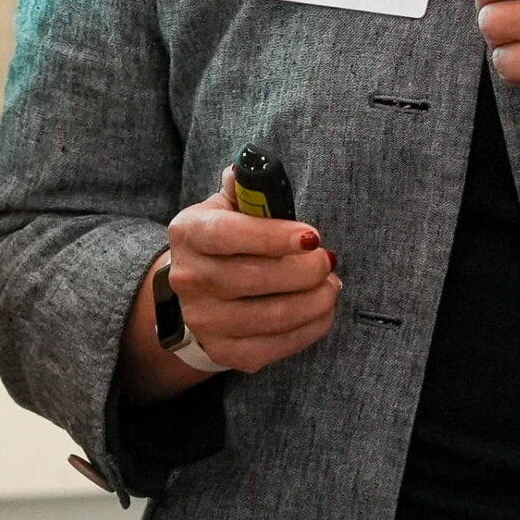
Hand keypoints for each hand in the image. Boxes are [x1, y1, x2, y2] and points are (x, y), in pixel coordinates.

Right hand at [160, 167, 340, 373]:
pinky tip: (322, 310)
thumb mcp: (227, 206)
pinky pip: (275, 347)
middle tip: (328, 260)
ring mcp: (204, 320)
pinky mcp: (224, 351)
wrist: (198, 290)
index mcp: (189, 233)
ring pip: (270, 317)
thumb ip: (247, 188)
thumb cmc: (225, 240)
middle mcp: (189, 279)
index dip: (272, 236)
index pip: (227, 235)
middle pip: (253, 278)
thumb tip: (255, 168)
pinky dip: (309, 329)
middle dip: (304, 271)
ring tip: (330, 285)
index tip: (312, 236)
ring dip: (314, 301)